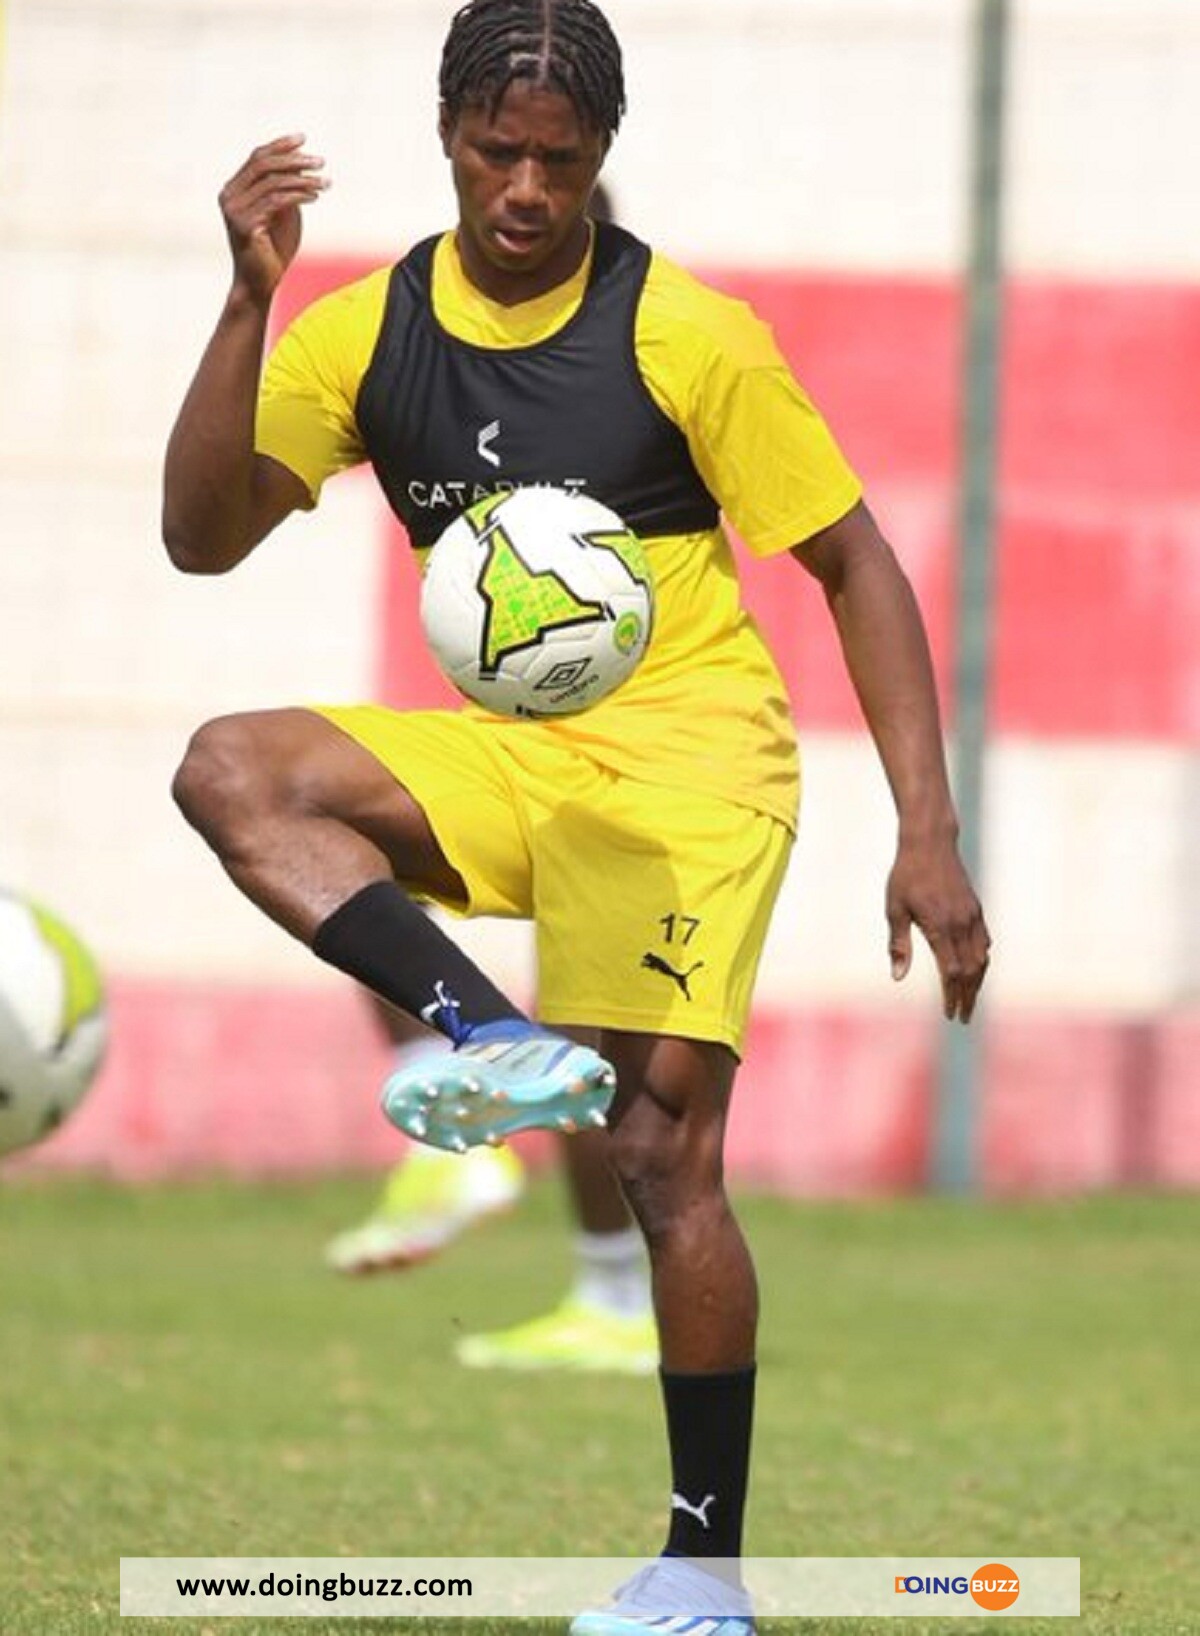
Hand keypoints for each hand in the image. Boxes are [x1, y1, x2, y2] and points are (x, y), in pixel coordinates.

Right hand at [218, 134, 327, 304]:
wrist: (260, 284)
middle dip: (294, 160)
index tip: (303, 139)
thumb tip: (300, 164)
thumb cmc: (272, 250)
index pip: (257, 158)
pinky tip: (315, 196)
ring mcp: (234, 211)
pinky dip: (298, 195)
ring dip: (303, 179)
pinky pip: (275, 202)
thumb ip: (285, 189)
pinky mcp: (245, 225)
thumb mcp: (282, 213)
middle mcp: (229, 196)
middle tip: (320, 162)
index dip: (280, 146)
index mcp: (234, 189)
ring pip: (272, 182)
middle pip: (263, 164)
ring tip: (325, 182)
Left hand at [885, 833, 990, 1022]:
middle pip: (970, 971)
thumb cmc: (906, 876)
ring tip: (970, 1001)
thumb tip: (897, 978)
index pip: (950, 972)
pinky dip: (982, 961)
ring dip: (977, 983)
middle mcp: (961, 924)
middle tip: (962, 1017)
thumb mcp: (894, 909)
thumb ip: (898, 945)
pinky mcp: (976, 909)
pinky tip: (976, 970)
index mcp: (939, 926)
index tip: (948, 1013)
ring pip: (981, 958)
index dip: (951, 995)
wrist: (929, 843)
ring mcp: (972, 916)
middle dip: (967, 997)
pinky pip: (984, 942)